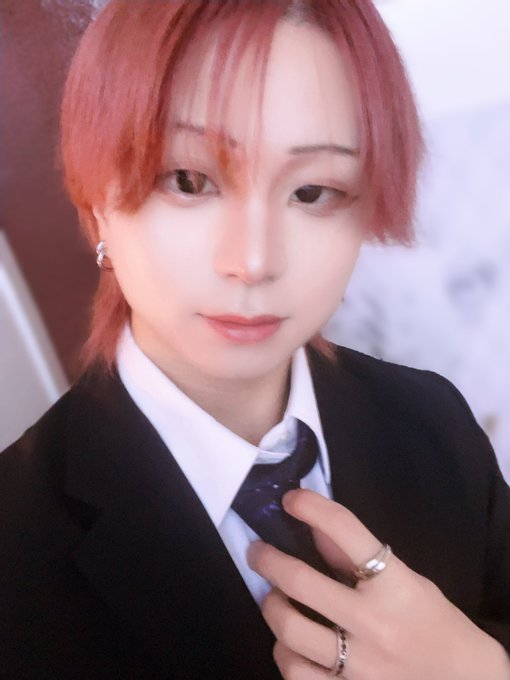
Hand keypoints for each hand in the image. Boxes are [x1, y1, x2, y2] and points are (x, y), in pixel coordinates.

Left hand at [247, 489, 509, 679]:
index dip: (312, 507)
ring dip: (271, 606)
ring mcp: (360, 665)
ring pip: (290, 629)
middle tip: (257, 551)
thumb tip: (315, 526)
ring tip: (273, 598)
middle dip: (268, 559)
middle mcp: (375, 624)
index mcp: (396, 586)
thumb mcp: (408, 581)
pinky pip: (295, 673)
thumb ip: (359, 559)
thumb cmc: (436, 626)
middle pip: (301, 580)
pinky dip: (285, 653)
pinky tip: (290, 643)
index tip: (292, 500)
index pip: (346, 531)